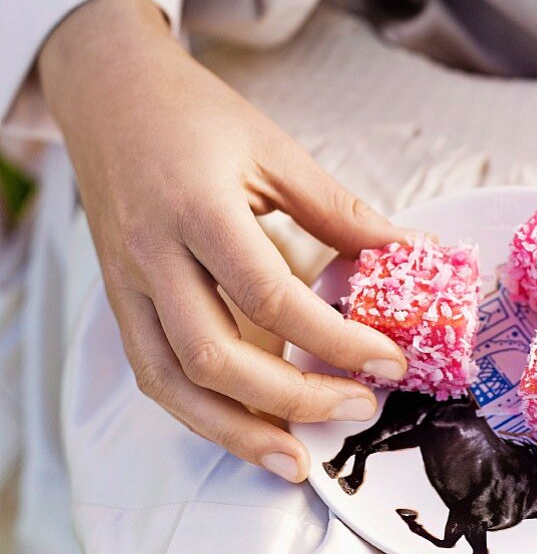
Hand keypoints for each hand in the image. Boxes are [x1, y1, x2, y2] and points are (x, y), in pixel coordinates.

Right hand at [39, 0, 411, 481]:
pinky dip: (199, 409)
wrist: (111, 95)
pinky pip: (153, 371)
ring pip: (172, 383)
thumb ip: (338, 209)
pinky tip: (246, 425)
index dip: (333, 338)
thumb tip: (408, 251)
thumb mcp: (274, 150)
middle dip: (294, 398)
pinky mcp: (120, 299)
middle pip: (215, 356)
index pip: (268, 293)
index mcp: (196, 207)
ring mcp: (127, 283)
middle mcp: (152, 255)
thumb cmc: (194, 114)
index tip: (387, 359)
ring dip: (237, 430)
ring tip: (298, 458)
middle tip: (359, 407)